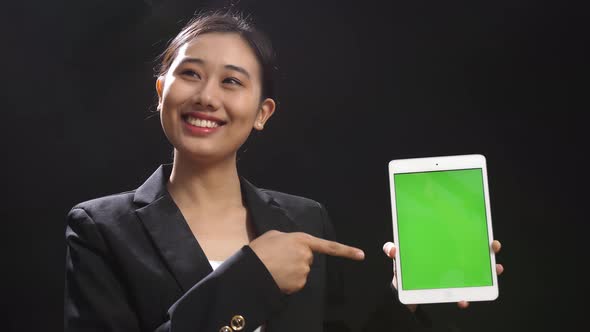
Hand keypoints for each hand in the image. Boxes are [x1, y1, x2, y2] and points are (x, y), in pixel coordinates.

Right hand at [250, 230, 364, 293]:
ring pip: (302, 272)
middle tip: (279, 258)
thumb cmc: (260, 249)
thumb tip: (292, 246)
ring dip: (292, 270)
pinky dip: (288, 281)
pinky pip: (296, 283)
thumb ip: (289, 239)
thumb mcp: (275, 235)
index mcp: (302, 240)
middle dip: (297, 259)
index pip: (329, 247)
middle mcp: (307, 256)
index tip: (361, 255)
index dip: (346, 251)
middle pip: (308, 259)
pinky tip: (277, 276)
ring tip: (275, 266)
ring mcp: (304, 271)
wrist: (251, 269)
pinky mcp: (298, 284)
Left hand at [382, 240, 503, 310]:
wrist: (402, 291)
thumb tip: (393, 248)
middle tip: (493, 246)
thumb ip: (392, 251)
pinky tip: (464, 300)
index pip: (458, 235)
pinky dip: (464, 297)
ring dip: (487, 270)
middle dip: (487, 248)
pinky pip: (462, 292)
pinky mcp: (450, 289)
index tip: (482, 232)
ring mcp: (452, 273)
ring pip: (475, 270)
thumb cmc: (403, 269)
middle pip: (473, 250)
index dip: (472, 233)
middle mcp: (449, 258)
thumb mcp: (397, 258)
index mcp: (439, 246)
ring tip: (495, 268)